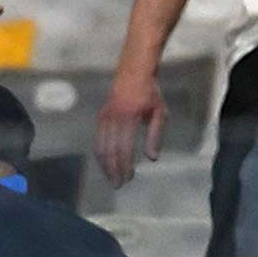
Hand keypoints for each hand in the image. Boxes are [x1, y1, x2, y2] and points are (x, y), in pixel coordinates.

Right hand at [94, 70, 165, 187]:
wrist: (132, 72)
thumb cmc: (150, 94)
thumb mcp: (159, 113)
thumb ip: (155, 136)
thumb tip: (151, 159)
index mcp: (129, 118)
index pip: (124, 148)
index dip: (124, 165)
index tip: (128, 178)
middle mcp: (113, 119)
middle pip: (109, 150)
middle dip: (113, 169)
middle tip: (118, 184)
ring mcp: (104, 117)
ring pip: (100, 146)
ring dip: (104, 164)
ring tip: (111, 177)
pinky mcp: (100, 117)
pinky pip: (98, 139)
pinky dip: (100, 154)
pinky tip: (105, 162)